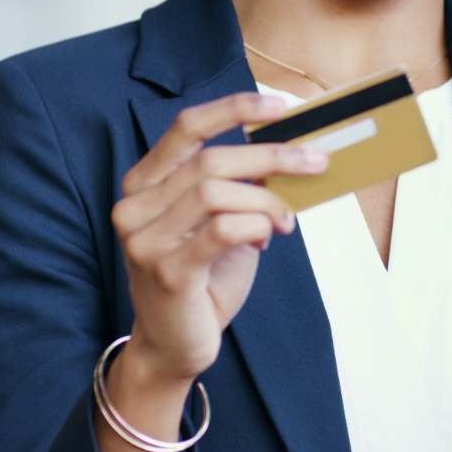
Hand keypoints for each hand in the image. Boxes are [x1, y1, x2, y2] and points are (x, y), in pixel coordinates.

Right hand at [112, 92, 328, 392]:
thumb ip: (240, 188)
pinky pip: (222, 230)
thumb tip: (291, 155)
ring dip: (266, 201)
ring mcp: (145, 239)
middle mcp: (136, 206)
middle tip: (315, 163)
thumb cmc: (201, 279)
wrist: (173, 344)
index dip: (232, 108)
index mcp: (145, 184)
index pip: (186, 127)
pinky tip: (265, 239)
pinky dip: (255, 226)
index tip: (278, 106)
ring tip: (285, 220)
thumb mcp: (220, 223)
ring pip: (217, 192)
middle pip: (211, 159)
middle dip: (272, 156)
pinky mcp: (167, 271)